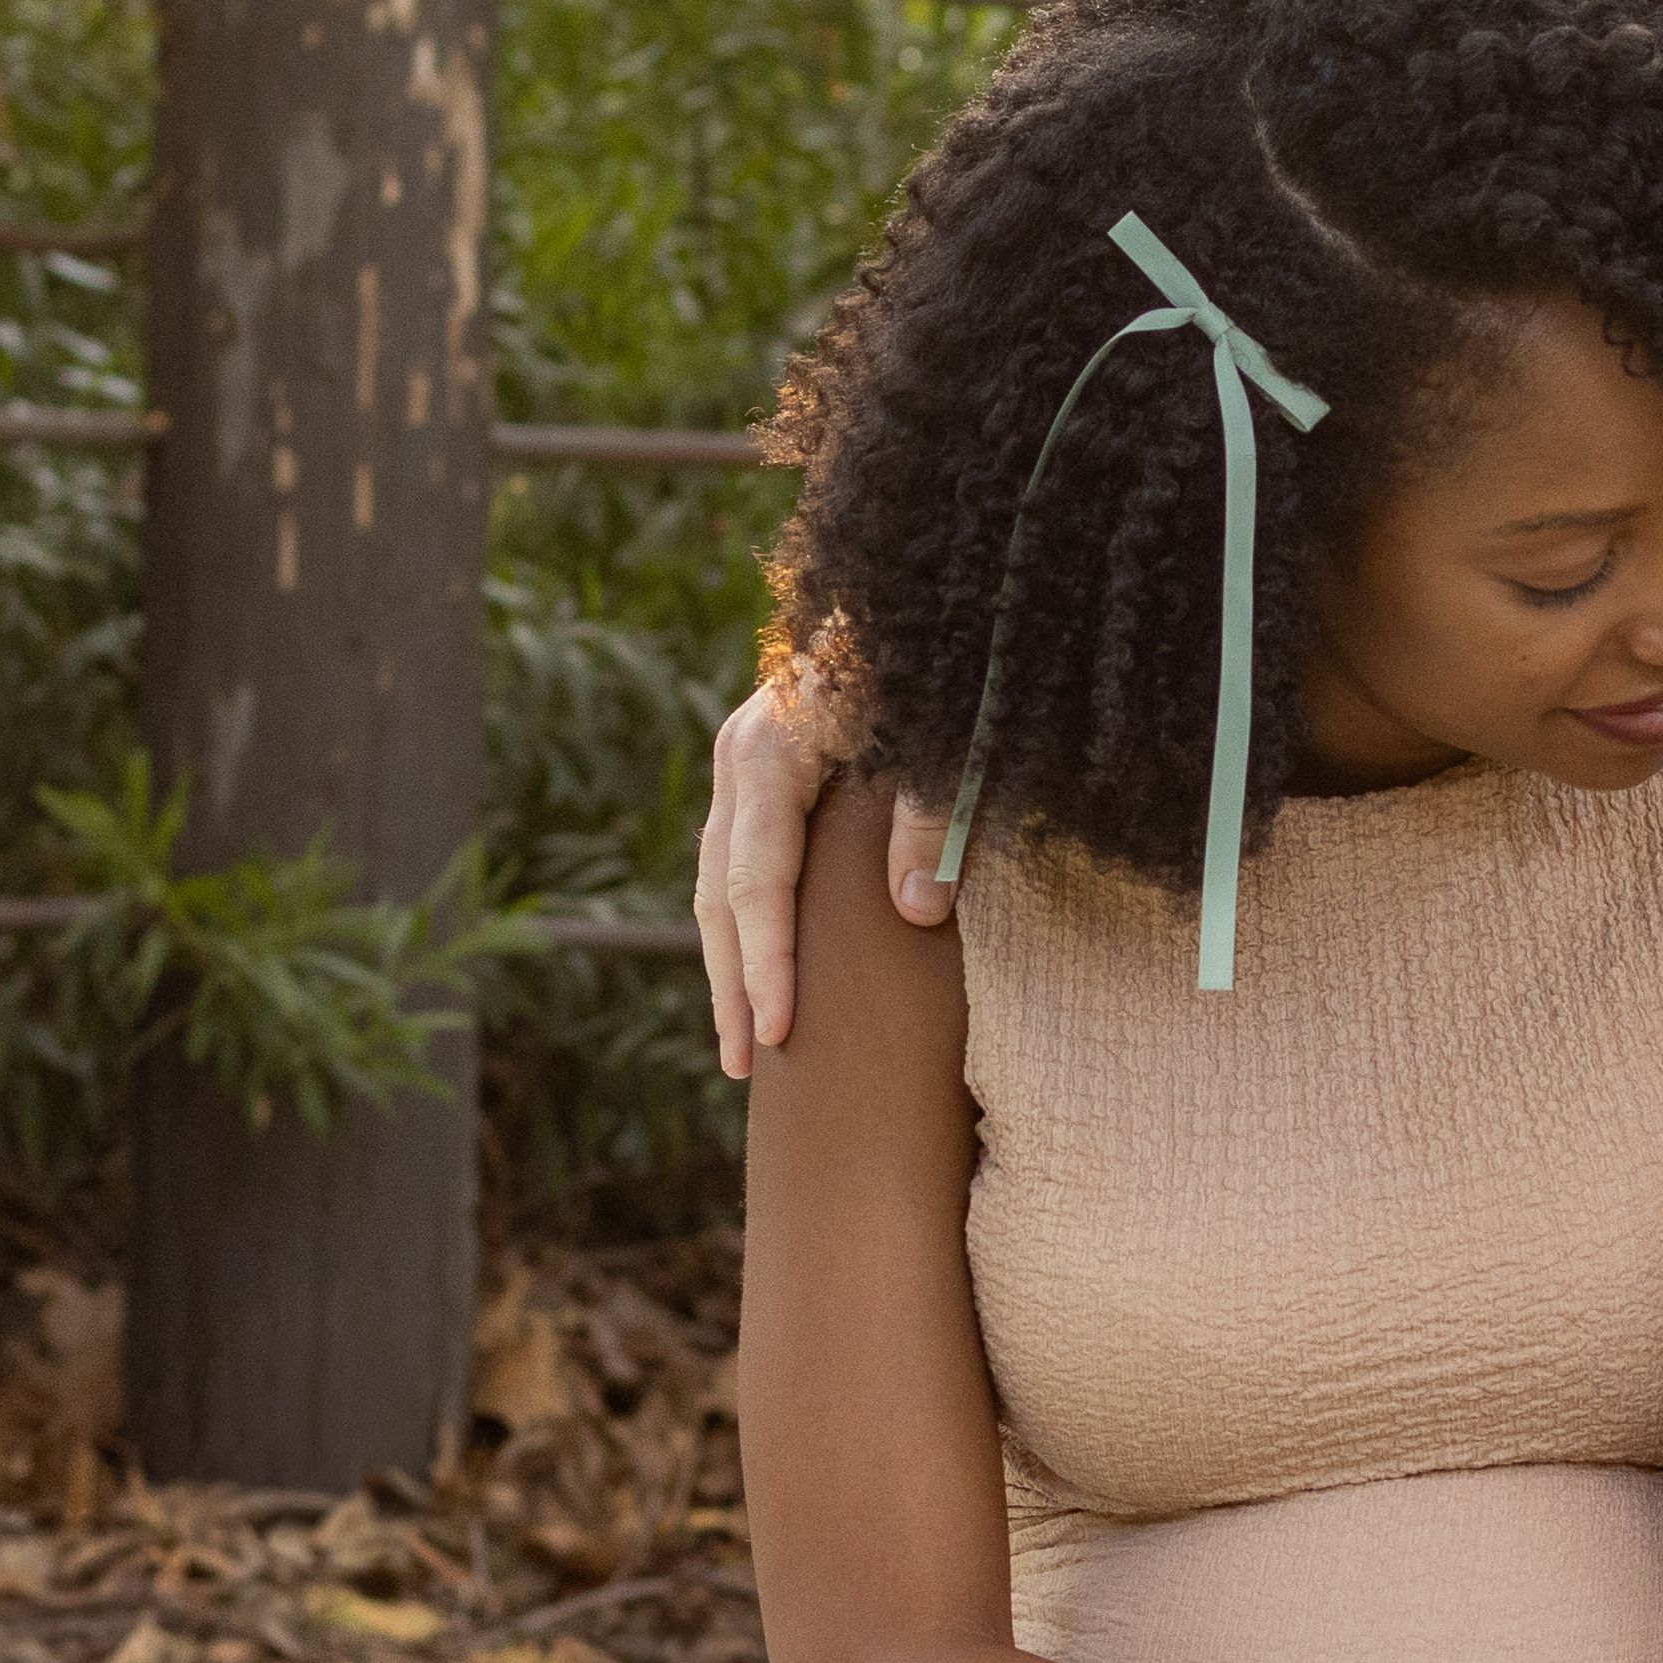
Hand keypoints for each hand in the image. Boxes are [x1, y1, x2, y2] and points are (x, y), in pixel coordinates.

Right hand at [694, 666, 952, 1076]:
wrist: (918, 594)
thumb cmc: (936, 660)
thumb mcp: (946, 733)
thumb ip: (933, 814)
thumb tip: (916, 910)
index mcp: (772, 747)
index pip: (758, 880)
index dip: (766, 962)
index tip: (777, 1033)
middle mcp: (739, 756)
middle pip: (720, 891)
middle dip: (731, 983)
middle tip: (742, 1068)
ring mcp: (741, 763)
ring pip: (716, 881)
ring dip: (728, 963)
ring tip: (742, 1046)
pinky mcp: (760, 774)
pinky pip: (737, 864)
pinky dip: (744, 925)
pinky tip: (760, 976)